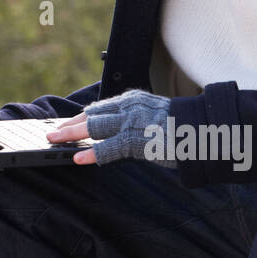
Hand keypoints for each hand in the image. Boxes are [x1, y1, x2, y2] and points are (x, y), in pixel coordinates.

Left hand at [47, 90, 172, 165]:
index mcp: (134, 99)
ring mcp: (132, 121)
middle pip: (92, 114)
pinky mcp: (136, 138)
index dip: (82, 117)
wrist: (203, 131)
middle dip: (70, 124)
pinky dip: (90, 153)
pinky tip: (77, 158)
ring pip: (93, 127)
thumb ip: (136, 121)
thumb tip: (119, 134)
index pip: (100, 107)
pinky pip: (107, 147)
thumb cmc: (183, 128)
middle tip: (53, 132)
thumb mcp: (155, 117)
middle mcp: (130, 106)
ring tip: (55, 141)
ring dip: (71, 135)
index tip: (69, 124)